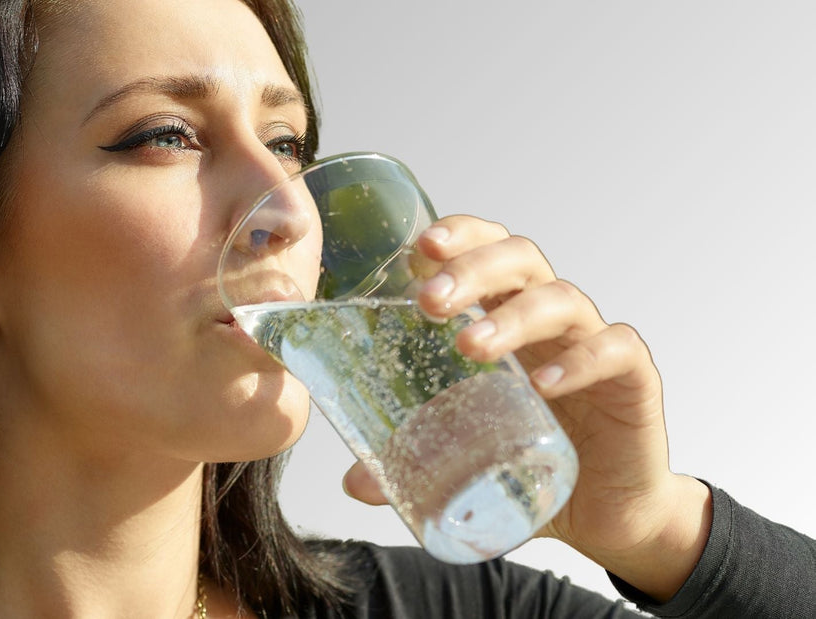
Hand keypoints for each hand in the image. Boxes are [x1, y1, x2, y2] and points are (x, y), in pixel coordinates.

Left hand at [342, 215, 710, 600]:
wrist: (605, 512)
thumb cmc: (529, 462)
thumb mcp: (464, 456)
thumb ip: (413, 460)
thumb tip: (356, 483)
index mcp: (504, 316)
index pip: (484, 250)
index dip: (456, 237)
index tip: (417, 249)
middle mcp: (548, 320)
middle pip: (518, 260)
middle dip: (472, 269)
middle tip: (429, 302)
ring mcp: (592, 344)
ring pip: (560, 300)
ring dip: (512, 316)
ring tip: (470, 346)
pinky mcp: (633, 381)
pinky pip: (615, 351)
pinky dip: (580, 361)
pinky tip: (543, 384)